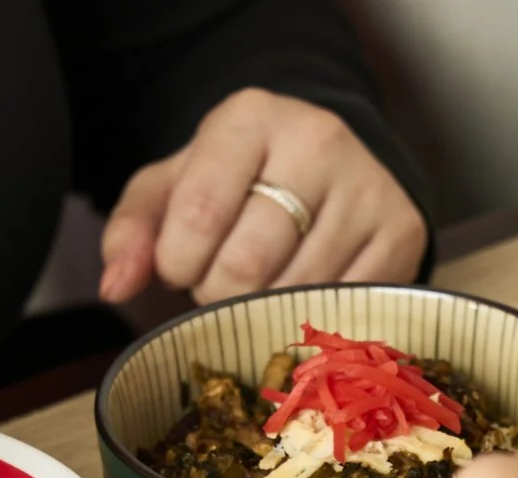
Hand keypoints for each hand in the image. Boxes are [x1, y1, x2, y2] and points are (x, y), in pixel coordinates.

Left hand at [99, 88, 424, 304]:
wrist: (327, 164)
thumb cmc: (238, 180)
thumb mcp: (173, 188)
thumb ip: (133, 231)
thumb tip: (115, 286)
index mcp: (250, 119)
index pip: (199, 215)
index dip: (179, 263)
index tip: (181, 265)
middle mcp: (317, 142)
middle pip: (246, 268)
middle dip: (220, 292)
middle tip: (225, 277)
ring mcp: (367, 188)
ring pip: (295, 296)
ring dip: (265, 310)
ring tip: (265, 281)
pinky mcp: (403, 233)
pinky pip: (343, 310)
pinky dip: (313, 319)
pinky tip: (304, 294)